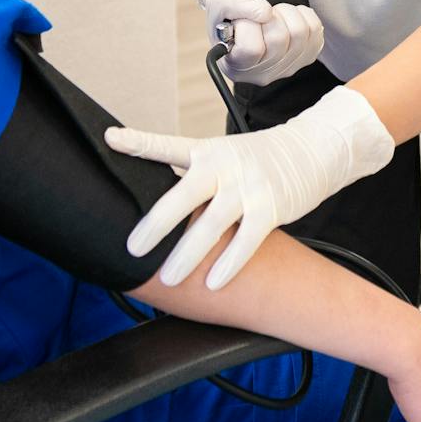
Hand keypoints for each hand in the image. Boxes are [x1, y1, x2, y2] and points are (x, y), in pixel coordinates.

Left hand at [105, 85, 394, 289]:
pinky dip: (229, 263)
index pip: (167, 145)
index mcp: (206, 152)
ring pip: (212, 225)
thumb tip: (151, 199)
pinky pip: (246, 241)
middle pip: (184, 195)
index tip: (110, 139)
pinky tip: (214, 283)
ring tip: (169, 278)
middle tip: (133, 248)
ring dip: (188, 255)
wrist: (309, 151)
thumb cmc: (255, 161)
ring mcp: (247, 187)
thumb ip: (191, 173)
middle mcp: (223, 167)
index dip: (139, 142)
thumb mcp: (222, 155)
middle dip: (157, 224)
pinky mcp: (270, 208)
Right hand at [192, 0, 323, 84]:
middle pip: (279, 40)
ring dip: (287, 11)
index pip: (251, 49)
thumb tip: (265, 13)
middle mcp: (260, 74)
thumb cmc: (231, 6)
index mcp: (234, 66)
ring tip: (273, 13)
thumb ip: (236, 4)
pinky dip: (303, 14)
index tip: (241, 19)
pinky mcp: (306, 57)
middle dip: (270, 14)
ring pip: (300, 33)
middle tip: (259, 12)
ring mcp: (285, 68)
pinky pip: (316, 30)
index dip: (249, 24)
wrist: (248, 0)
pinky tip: (288, 17)